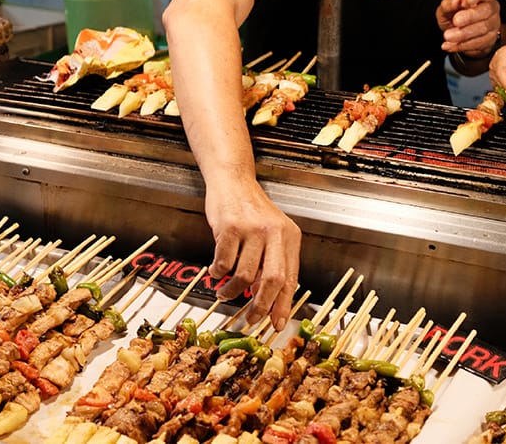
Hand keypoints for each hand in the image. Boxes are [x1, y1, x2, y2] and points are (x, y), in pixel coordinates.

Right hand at [204, 174, 300, 327]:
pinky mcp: (230, 227)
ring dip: (232, 291)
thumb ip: (273, 262)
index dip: (283, 305)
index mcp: (289, 237)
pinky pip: (223, 262)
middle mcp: (274, 232)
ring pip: (245, 275)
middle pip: (272, 280)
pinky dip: (217, 273)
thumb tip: (269, 300)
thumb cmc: (250, 210)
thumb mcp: (271, 233)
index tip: (276, 323)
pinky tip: (215, 272)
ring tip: (224, 293)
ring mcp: (252, 229)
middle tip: (250, 319)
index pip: (290, 278)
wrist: (232, 181)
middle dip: (260, 306)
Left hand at [438, 0, 504, 58]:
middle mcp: (490, 9)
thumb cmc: (454, 16)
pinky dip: (462, 45)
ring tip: (448, 36)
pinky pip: (479, 43)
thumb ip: (449, 4)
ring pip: (483, 29)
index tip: (466, 0)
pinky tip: (450, 45)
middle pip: (485, 11)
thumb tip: (455, 1)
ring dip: (463, 34)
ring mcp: (493, 25)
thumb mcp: (447, 8)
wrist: (458, 34)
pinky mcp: (490, 40)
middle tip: (455, 21)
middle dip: (469, 17)